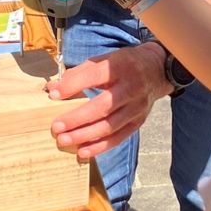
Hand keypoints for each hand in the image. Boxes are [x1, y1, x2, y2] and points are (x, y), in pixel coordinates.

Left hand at [49, 41, 169, 159]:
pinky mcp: (138, 121)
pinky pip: (118, 137)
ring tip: (64, 140)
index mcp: (121, 66)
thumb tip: (54, 89)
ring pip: (109, 126)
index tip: (53, 95)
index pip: (94, 76)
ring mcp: (137, 107)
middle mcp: (132, 87)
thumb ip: (79, 73)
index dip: (73, 85)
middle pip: (102, 106)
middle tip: (56, 127)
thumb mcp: (104, 60)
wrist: (157, 70)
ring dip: (84, 135)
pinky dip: (100, 146)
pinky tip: (82, 151)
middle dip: (77, 118)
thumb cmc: (124, 64)